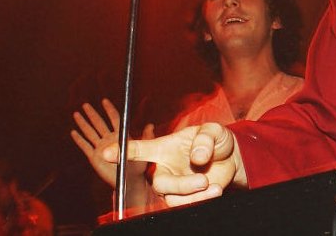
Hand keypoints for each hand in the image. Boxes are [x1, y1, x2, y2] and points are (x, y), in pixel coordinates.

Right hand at [70, 98, 153, 187]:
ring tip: (76, 114)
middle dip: (93, 114)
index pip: (114, 119)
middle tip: (86, 104)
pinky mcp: (94, 157)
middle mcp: (109, 139)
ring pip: (90, 133)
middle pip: (99, 123)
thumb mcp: (143, 150)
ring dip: (83, 124)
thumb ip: (146, 137)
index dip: (109, 110)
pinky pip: (85, 146)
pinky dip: (79, 140)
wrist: (129, 181)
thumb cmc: (138, 166)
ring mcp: (101, 147)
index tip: (104, 100)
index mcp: (120, 135)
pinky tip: (73, 133)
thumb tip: (150, 125)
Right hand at [104, 122, 246, 206]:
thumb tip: (197, 157)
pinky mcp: (185, 198)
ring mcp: (174, 186)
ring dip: (193, 195)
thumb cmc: (214, 141)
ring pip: (172, 199)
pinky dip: (202, 200)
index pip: (138, 150)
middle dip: (181, 185)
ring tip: (212, 186)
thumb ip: (204, 140)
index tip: (106, 153)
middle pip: (160, 184)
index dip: (121, 152)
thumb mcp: (213, 131)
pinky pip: (185, 205)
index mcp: (163, 149)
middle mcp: (164, 169)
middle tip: (202, 179)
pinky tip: (215, 190)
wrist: (230, 158)